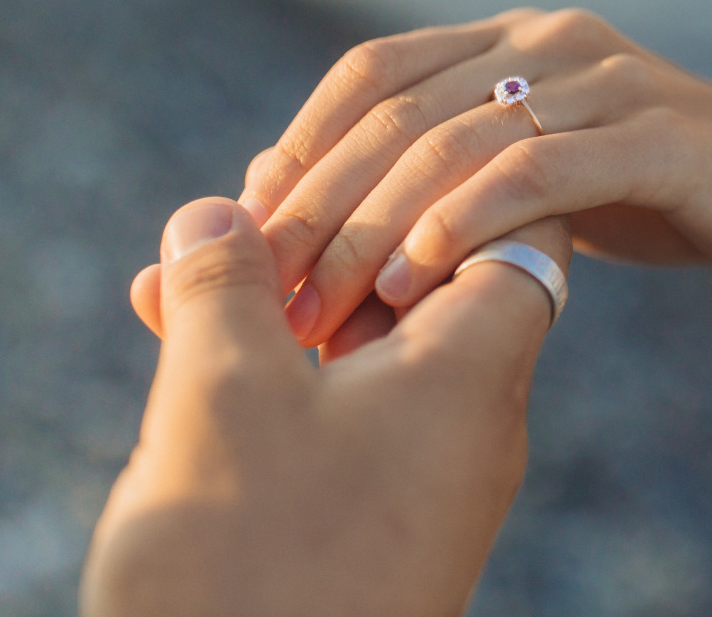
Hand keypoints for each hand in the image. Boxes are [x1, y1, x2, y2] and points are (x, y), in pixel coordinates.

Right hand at [84, 198, 569, 616]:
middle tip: (250, 201)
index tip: (371, 143)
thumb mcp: (226, 398)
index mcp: (477, 364)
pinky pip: (346, 407)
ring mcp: (430, 469)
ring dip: (294, 296)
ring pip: (378, 341)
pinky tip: (189, 338)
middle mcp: (475, 413)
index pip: (522, 219)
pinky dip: (283, 367)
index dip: (451, 164)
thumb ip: (229, 285)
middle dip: (344, 226)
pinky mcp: (380, 515)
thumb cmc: (257, 566)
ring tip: (200, 266)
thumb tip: (217, 209)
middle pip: (441, 271)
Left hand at [239, 9, 711, 347]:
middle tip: (271, 293)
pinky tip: (421, 277)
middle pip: (399, 109)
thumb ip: (455, 175)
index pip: (374, 71)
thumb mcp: (550, 178)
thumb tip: (307, 203)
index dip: (299, 148)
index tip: (246, 238)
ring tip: (332, 307)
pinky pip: (539, 171)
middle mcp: (556, 40)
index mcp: (520, 38)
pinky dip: (466, 221)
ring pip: (456, 141)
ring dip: (376, 228)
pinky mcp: (663, 135)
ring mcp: (612, 79)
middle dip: (319, 205)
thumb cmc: (672, 200)